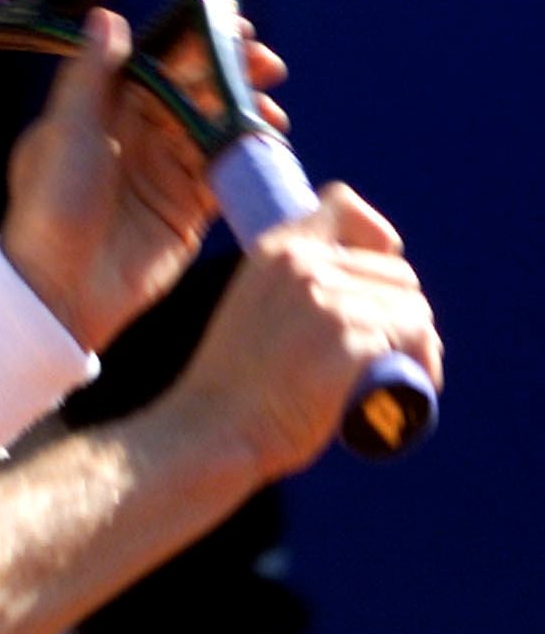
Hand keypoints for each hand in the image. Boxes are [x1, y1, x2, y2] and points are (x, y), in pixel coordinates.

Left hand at [1, 10, 284, 349]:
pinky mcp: (188, 208)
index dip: (198, 41)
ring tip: (271, 113)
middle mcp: (137, 133)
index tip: (238, 28)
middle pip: (196, 90)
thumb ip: (90, 75)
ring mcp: (165, 170)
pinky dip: (250, 157)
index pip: (159, 61)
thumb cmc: (51, 204)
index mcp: (104, 108)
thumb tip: (107, 15)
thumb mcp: (66, 132)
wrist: (60, 288)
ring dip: (248, 113)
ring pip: (217, 128)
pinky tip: (269, 146)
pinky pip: (227, 174)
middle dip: (234, 73)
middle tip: (267, 66)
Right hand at [175, 183, 440, 480]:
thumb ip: (287, 287)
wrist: (209, 429)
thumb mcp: (250, 308)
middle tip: (392, 353)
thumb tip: (347, 291)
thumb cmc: (231, 384)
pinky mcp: (350, 341)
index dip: (375, 237)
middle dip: (404, 311)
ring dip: (419, 344)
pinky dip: (425, 366)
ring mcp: (326, 301)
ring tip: (402, 375)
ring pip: (414, 308)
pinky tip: (410, 389)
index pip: (343, 204)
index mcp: (273, 250)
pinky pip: (418, 339)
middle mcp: (302, 265)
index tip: (376, 279)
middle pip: (397, 272)